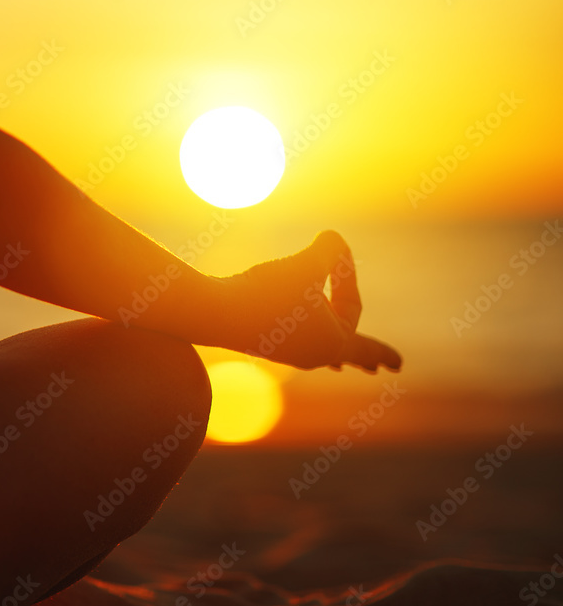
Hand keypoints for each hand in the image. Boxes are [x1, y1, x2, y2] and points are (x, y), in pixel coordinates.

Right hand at [220, 230, 401, 371]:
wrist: (214, 314)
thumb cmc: (267, 291)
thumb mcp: (306, 262)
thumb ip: (329, 249)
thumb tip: (333, 242)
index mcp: (333, 342)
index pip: (352, 303)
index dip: (345, 270)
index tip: (330, 246)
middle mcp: (313, 354)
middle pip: (352, 351)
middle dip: (371, 354)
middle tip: (393, 365)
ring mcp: (289, 353)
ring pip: (322, 350)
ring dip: (338, 351)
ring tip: (345, 364)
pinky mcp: (266, 345)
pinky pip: (298, 346)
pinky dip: (310, 345)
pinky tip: (306, 350)